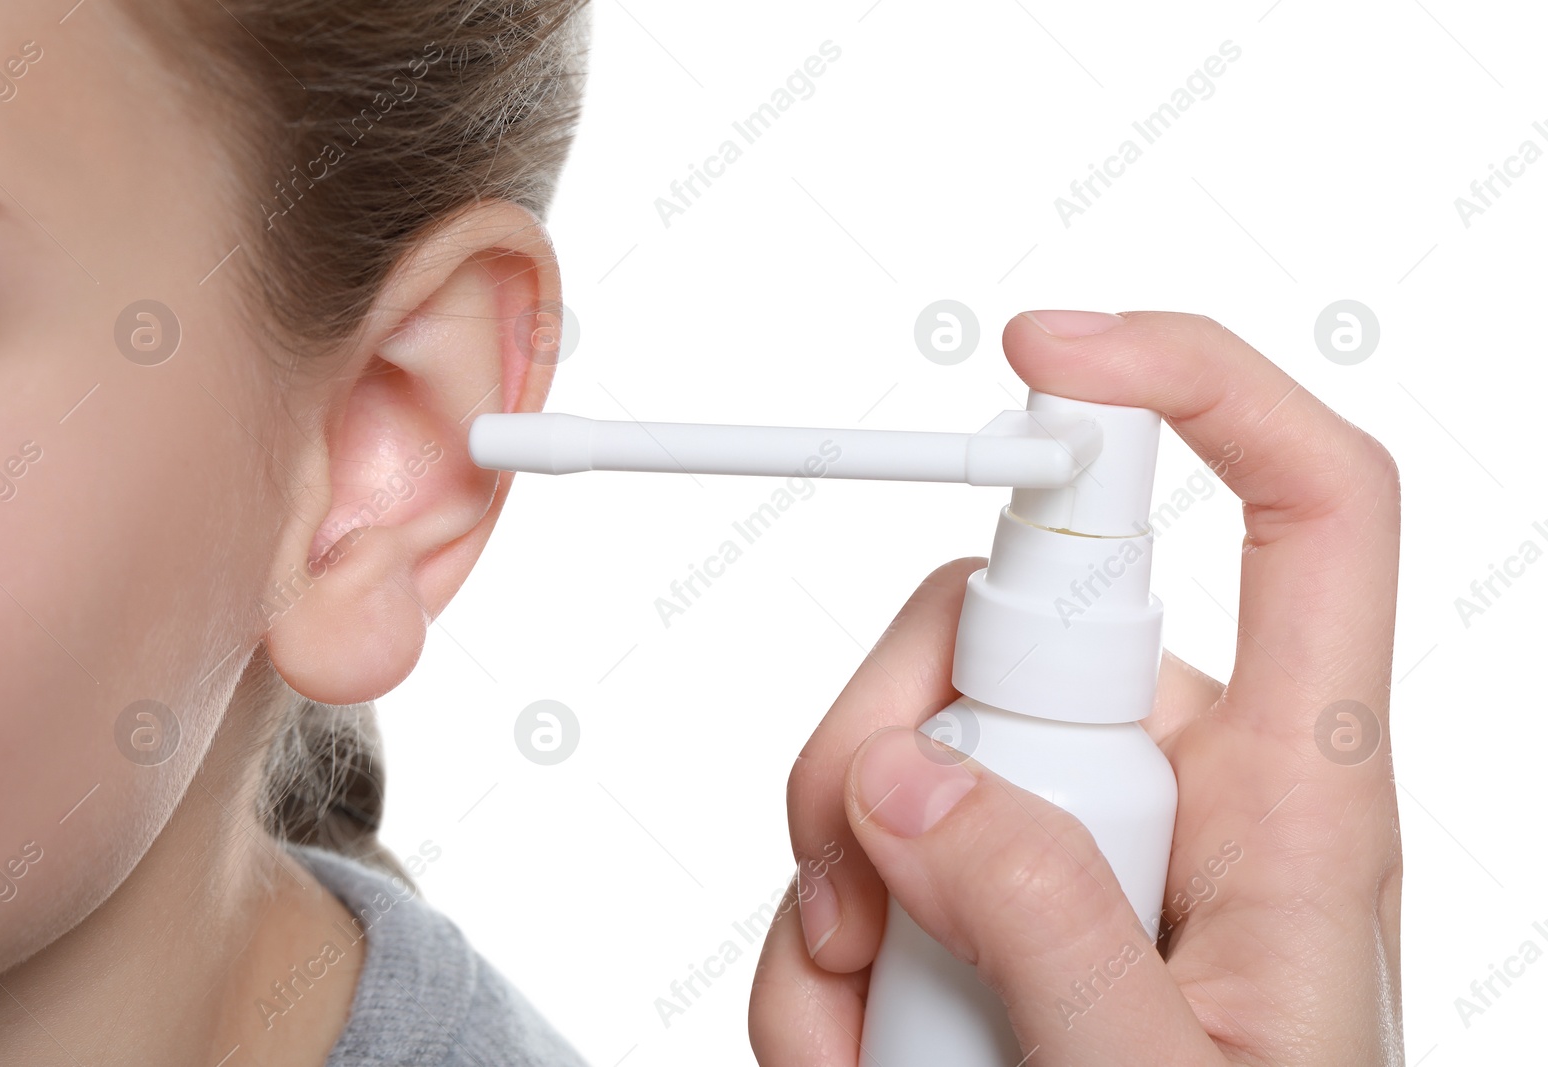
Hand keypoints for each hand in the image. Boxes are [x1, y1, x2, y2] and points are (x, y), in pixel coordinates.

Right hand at [747, 310, 1401, 1064]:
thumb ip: (1048, 929)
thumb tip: (906, 782)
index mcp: (1294, 802)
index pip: (1307, 508)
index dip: (1198, 385)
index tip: (1046, 350)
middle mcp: (1184, 783)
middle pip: (1003, 621)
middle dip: (877, 747)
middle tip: (864, 916)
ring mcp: (1078, 833)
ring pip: (901, 737)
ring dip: (836, 884)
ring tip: (862, 1034)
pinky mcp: (995, 890)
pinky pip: (863, 846)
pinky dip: (821, 944)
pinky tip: (852, 1045)